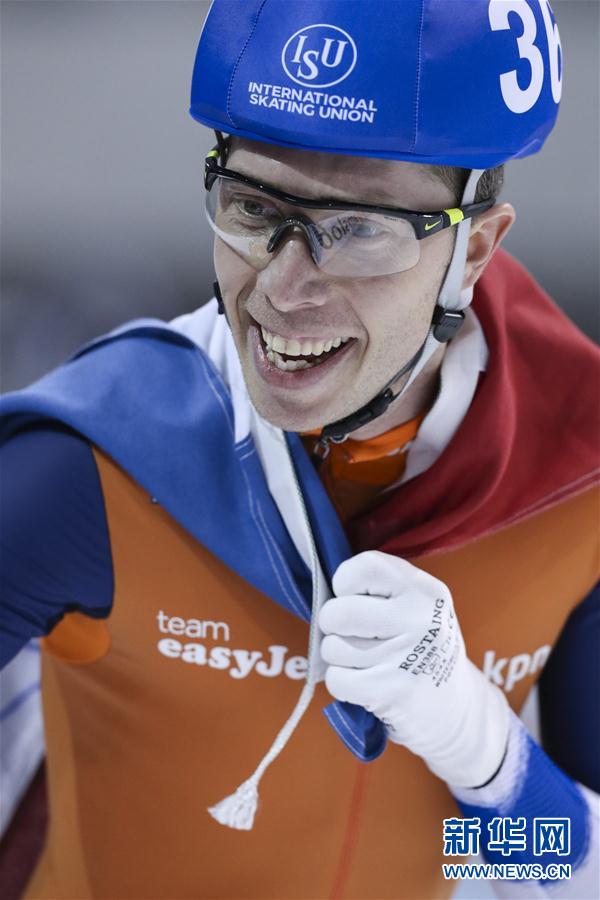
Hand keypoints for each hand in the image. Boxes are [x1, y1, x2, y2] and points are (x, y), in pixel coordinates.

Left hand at [318, 551, 508, 786]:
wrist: (456, 709)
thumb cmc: (421, 648)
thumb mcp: (419, 606)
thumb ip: (381, 590)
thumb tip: (323, 591)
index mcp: (425, 590)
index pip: (365, 566)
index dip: (345, 583)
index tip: (354, 597)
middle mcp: (421, 619)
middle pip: (338, 612)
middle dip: (332, 625)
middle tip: (351, 634)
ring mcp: (407, 657)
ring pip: (332, 648)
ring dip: (338, 657)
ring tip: (364, 660)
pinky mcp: (393, 692)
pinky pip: (337, 679)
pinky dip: (342, 683)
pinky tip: (364, 682)